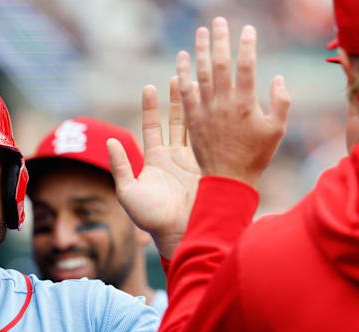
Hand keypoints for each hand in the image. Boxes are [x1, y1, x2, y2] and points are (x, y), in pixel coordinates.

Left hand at [108, 77, 199, 258]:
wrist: (178, 234)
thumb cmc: (150, 217)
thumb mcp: (128, 191)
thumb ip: (119, 166)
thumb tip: (110, 141)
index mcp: (155, 161)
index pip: (153, 127)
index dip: (151, 108)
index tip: (149, 87)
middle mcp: (176, 158)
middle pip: (177, 121)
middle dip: (178, 98)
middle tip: (178, 74)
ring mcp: (194, 161)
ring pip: (196, 126)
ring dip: (197, 105)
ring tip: (197, 80)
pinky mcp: (210, 167)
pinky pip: (210, 140)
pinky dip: (211, 122)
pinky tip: (215, 103)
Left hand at [176, 17, 290, 186]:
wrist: (227, 179)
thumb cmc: (255, 156)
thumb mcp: (276, 130)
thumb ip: (281, 102)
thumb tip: (277, 77)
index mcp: (246, 104)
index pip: (246, 67)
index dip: (246, 46)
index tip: (247, 30)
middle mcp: (224, 104)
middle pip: (220, 65)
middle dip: (220, 41)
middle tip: (218, 22)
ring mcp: (206, 111)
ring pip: (201, 75)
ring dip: (200, 51)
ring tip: (199, 33)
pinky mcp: (193, 120)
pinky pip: (186, 93)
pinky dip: (182, 74)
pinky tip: (181, 60)